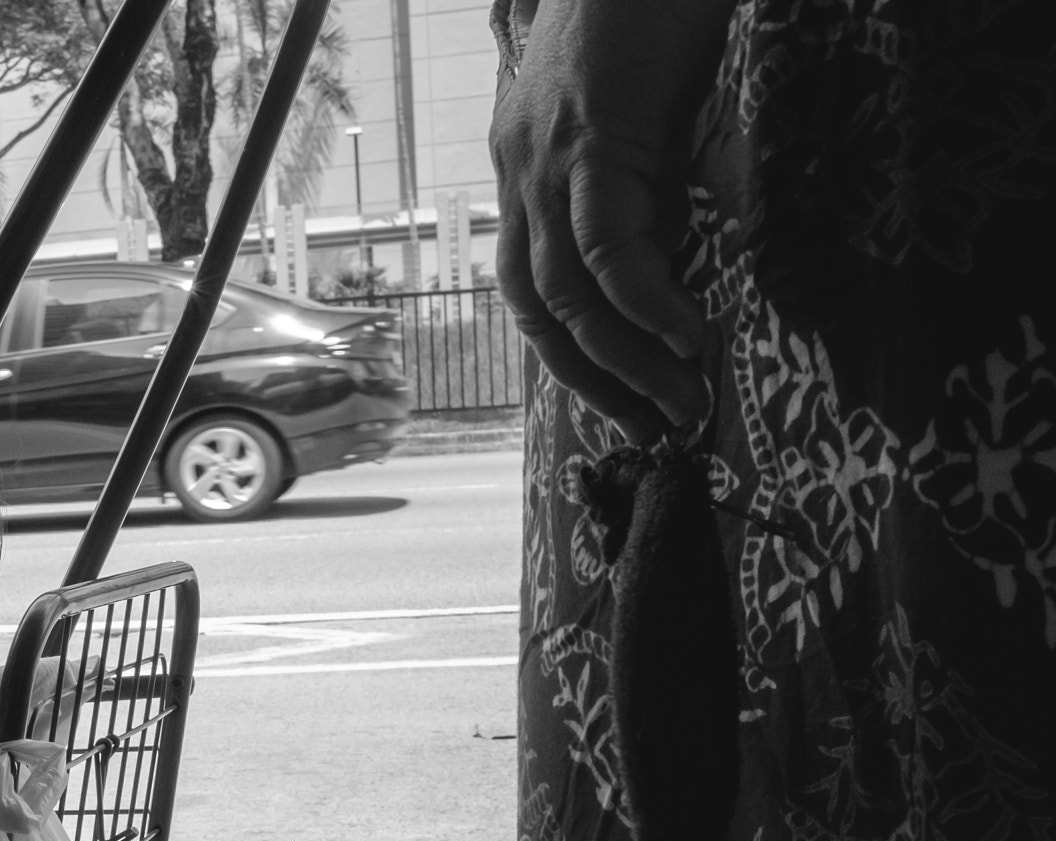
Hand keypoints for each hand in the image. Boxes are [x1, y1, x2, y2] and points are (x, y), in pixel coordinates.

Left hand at [491, 0, 737, 442]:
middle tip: (657, 426)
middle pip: (541, 312)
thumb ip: (655, 186)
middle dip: (599, 380)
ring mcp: (544, 160)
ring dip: (627, 359)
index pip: (537, 293)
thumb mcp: (653, 117)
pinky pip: (606, 247)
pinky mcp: (588, 140)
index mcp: (527, 173)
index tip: (630, 404)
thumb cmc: (658, 9)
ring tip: (683, 398)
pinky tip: (684, 339)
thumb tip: (693, 255)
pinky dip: (643, 303)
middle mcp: (520, 175)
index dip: (579, 358)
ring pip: (569, 294)